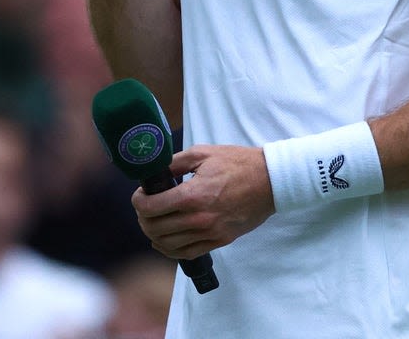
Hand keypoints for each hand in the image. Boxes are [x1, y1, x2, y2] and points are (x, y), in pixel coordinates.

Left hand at [132, 144, 274, 260]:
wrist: (269, 181)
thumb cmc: (238, 163)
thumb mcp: (202, 153)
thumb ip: (174, 162)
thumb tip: (154, 171)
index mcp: (192, 194)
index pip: (151, 207)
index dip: (138, 201)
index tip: (140, 195)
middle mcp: (199, 218)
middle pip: (155, 228)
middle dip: (143, 217)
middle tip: (144, 207)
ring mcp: (210, 233)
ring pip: (167, 244)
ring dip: (153, 234)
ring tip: (153, 221)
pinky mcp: (219, 241)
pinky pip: (186, 254)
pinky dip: (170, 249)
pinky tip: (165, 240)